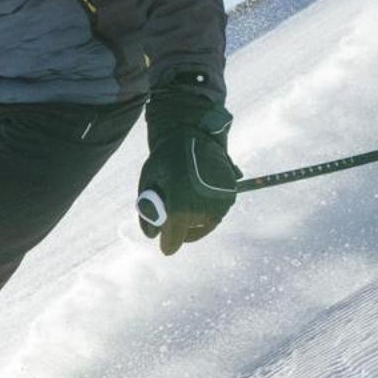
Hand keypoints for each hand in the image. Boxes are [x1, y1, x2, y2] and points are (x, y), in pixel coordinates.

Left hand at [136, 73, 238, 254]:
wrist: (191, 133)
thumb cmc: (164, 159)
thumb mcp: (148, 185)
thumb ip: (148, 213)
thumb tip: (153, 235)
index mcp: (179, 211)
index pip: (172, 242)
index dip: (166, 243)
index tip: (165, 245)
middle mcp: (203, 211)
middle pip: (189, 234)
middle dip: (180, 228)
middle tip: (173, 215)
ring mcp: (219, 204)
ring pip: (205, 224)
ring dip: (195, 220)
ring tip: (186, 200)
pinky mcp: (230, 195)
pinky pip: (217, 211)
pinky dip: (208, 208)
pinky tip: (198, 193)